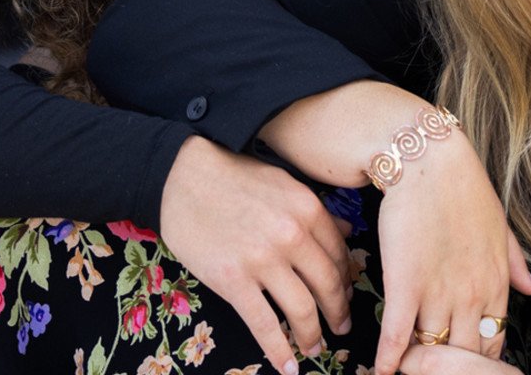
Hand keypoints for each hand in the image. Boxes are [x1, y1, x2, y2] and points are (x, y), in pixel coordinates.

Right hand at [159, 137, 351, 374]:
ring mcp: (262, 259)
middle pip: (328, 287)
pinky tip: (287, 367)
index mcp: (306, 207)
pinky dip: (279, 352)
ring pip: (302, 311)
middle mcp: (291, 234)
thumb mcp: (281, 182)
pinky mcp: (233, 279)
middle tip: (340, 327)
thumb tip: (348, 233)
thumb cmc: (231, 176)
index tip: (345, 296)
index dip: (345, 282)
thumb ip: (314, 211)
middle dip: (338, 314)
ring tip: (314, 347)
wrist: (181, 175)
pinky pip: (264, 325)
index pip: (339, 255)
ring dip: (312, 337)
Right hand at [370, 133, 530, 373]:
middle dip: (450, 370)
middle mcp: (470, 298)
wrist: (429, 161)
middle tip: (435, 371)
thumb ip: (516, 263)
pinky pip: (398, 333)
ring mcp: (438, 293)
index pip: (492, 345)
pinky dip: (391, 357)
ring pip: (432, 350)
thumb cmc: (464, 188)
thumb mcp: (500, 225)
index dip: (477, 362)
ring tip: (411, 371)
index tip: (465, 367)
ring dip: (420, 364)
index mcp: (496, 285)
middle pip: (463, 357)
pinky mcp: (405, 283)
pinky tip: (383, 370)